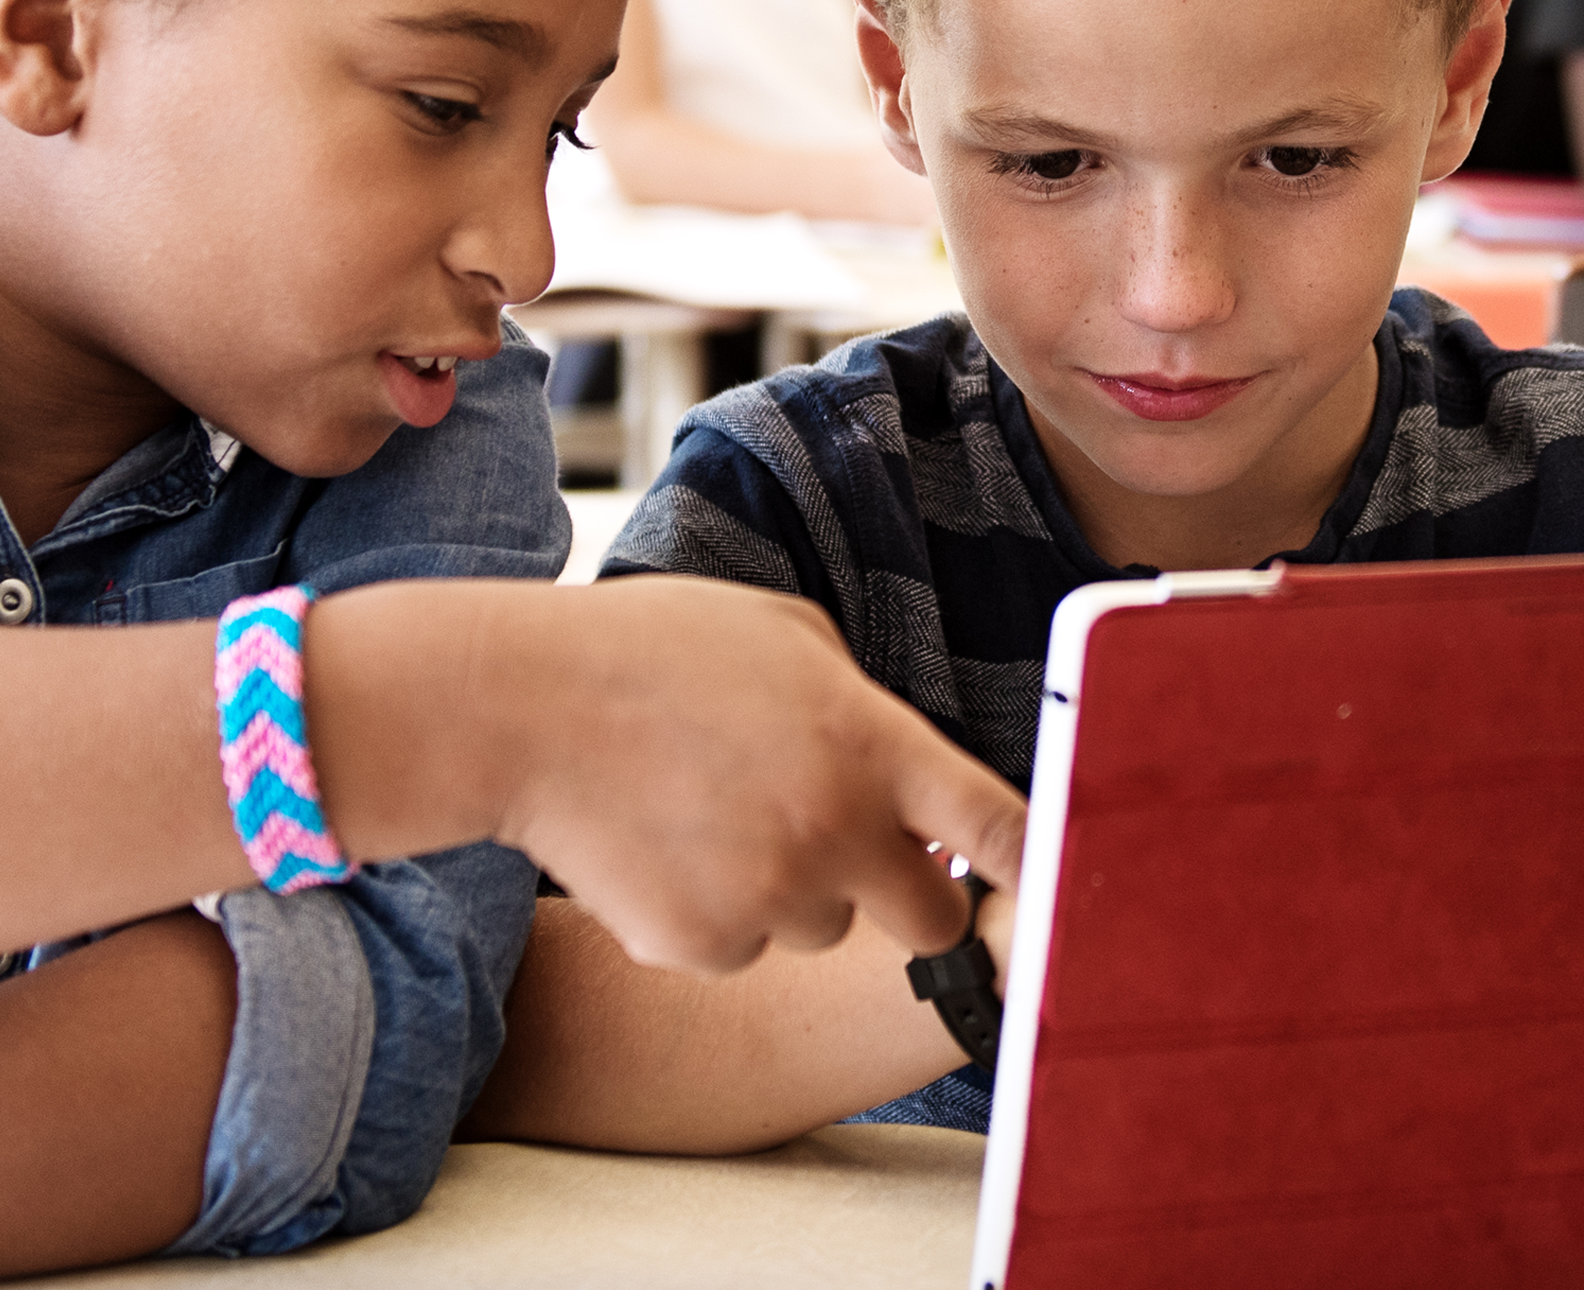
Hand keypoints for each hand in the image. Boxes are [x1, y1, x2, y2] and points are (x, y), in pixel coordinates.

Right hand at [461, 577, 1029, 976]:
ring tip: (710, 811)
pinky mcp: (700, 946)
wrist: (521, 708)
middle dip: (906, 895)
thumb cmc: (653, 650)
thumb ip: (860, 703)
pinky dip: (711, 916)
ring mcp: (770, 897)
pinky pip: (738, 950)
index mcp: (871, 741)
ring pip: (818, 927)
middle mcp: (837, 829)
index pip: (997, 824)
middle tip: (845, 847)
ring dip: (790, 892)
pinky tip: (661, 847)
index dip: (1039, 865)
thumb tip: (898, 763)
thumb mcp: (786, 634)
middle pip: (928, 917)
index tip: (1061, 887)